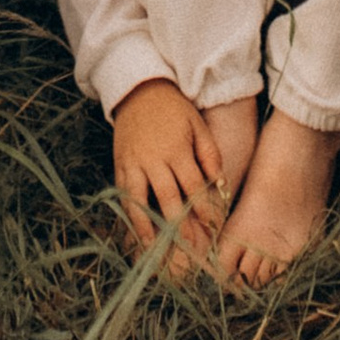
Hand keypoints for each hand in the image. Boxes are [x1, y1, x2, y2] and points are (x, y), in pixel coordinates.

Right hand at [111, 77, 230, 249]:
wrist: (138, 90)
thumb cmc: (173, 109)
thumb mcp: (197, 124)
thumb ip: (209, 153)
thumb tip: (220, 182)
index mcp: (176, 148)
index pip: (192, 185)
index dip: (204, 208)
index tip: (213, 227)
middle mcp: (153, 158)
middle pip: (167, 197)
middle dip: (180, 225)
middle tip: (190, 247)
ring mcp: (133, 163)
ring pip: (140, 200)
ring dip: (149, 226)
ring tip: (156, 249)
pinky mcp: (120, 164)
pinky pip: (123, 193)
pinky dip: (129, 214)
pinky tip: (137, 230)